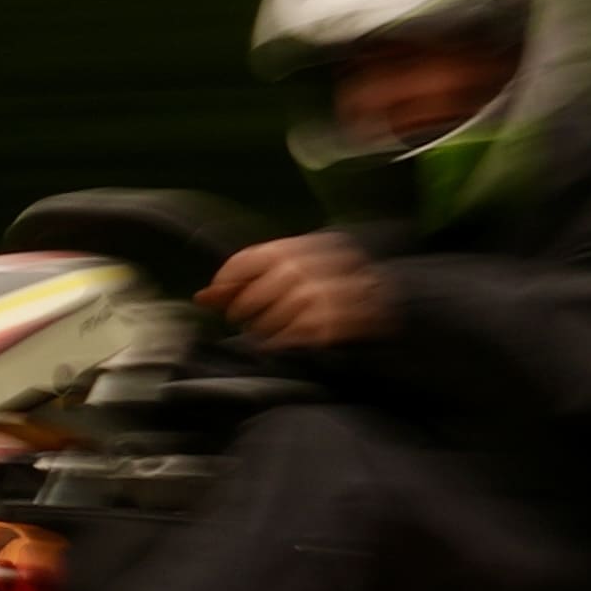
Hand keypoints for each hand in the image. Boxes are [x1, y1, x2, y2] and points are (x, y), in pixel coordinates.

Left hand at [206, 231, 391, 349]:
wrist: (389, 302)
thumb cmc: (330, 286)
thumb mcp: (295, 271)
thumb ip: (249, 281)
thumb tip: (201, 298)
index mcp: (298, 248)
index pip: (248, 260)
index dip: (227, 281)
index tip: (218, 297)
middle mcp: (306, 268)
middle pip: (252, 295)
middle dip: (243, 311)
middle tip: (246, 319)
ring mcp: (319, 297)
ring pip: (268, 320)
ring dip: (262, 330)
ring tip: (270, 330)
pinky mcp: (328, 324)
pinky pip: (288, 339)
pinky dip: (281, 343)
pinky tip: (286, 340)